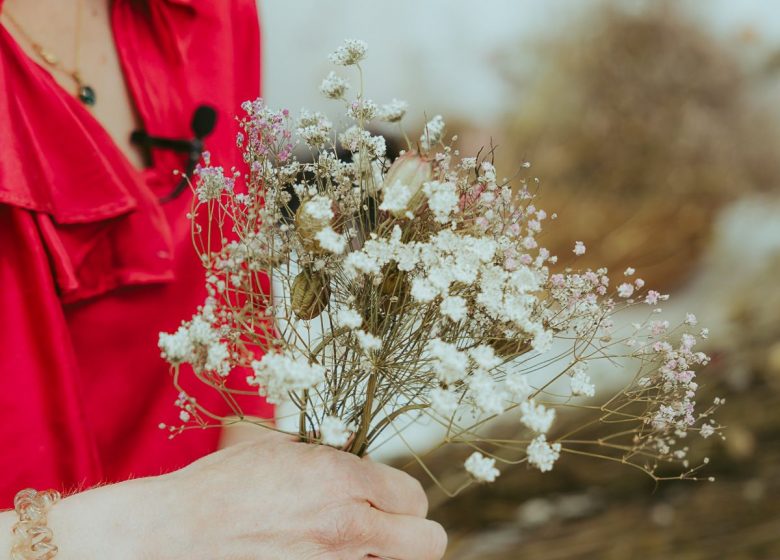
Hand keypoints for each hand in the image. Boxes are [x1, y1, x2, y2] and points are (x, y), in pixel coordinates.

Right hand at [48, 429, 446, 559]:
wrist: (175, 533)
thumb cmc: (225, 485)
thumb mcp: (285, 450)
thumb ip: (338, 461)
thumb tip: (369, 473)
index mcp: (341, 479)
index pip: (414, 497)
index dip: (403, 497)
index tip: (388, 499)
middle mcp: (347, 526)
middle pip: (427, 542)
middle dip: (413, 532)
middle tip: (390, 528)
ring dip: (385, 554)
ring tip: (356, 543)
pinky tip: (329, 555)